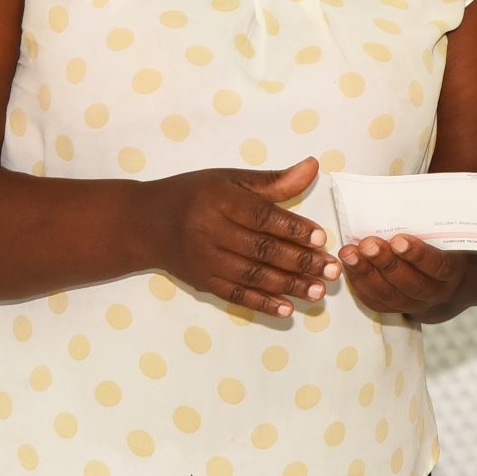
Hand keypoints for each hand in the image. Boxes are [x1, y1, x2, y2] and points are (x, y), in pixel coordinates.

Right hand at [145, 156, 339, 318]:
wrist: (144, 224)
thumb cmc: (195, 194)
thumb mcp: (230, 179)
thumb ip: (274, 181)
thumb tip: (313, 167)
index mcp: (220, 201)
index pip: (262, 217)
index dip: (294, 229)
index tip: (323, 239)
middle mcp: (210, 232)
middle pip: (261, 250)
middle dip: (300, 262)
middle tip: (332, 270)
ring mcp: (205, 261)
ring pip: (252, 276)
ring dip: (289, 286)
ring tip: (319, 291)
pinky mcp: (202, 282)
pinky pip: (236, 296)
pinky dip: (262, 303)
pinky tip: (288, 308)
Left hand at [338, 233, 467, 316]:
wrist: (445, 281)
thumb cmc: (444, 248)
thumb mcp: (448, 236)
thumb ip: (433, 225)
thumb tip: (411, 199)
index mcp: (452, 273)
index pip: (437, 266)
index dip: (417, 254)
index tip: (398, 239)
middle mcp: (434, 293)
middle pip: (409, 283)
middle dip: (386, 262)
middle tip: (368, 244)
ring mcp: (413, 304)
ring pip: (388, 294)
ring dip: (366, 272)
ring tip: (349, 253)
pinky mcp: (393, 309)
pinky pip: (374, 299)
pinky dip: (359, 281)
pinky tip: (348, 264)